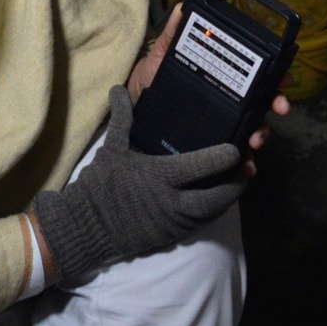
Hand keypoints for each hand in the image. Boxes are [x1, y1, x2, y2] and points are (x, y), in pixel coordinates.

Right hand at [32, 86, 244, 283]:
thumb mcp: (112, 148)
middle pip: (217, 196)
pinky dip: (209, 212)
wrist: (84, 227)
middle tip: (242, 169)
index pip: (200, 167)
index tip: (236, 148)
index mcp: (159, 176)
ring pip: (212, 213)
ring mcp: (173, 223)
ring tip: (232, 182)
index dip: (223, 158)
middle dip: (235, 184)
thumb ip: (123, 117)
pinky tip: (212, 199)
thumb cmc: (100, 184)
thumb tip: (117, 88)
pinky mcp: (170, 237)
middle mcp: (171, 202)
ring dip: (225, 199)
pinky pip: (198, 224)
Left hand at [127, 2, 291, 178]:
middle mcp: (224, 101)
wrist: (125, 120)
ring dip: (261, 134)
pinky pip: (232, 157)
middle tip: (278, 108)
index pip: (252, 75)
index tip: (284, 78)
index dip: (273, 76)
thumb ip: (171, 35)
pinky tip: (247, 168)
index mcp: (218, 78)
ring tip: (255, 141)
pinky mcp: (209, 148)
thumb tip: (182, 6)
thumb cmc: (145, 86)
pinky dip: (244, 163)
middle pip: (259, 102)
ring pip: (251, 129)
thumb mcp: (158, 59)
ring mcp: (219, 125)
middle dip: (274, 105)